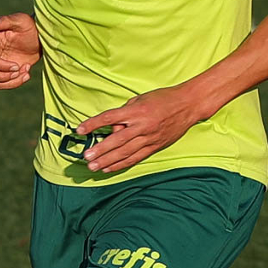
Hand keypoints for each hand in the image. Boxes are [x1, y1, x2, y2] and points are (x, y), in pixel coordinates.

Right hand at [0, 13, 41, 89]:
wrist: (38, 39)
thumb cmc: (29, 27)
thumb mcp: (21, 21)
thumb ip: (6, 20)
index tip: (17, 65)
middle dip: (2, 76)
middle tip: (19, 70)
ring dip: (10, 81)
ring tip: (25, 72)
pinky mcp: (0, 73)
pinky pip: (0, 85)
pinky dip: (14, 83)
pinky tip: (26, 73)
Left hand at [76, 85, 202, 172]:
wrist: (188, 105)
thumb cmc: (162, 98)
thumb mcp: (140, 98)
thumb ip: (124, 112)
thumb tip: (113, 128)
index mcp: (136, 110)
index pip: (109, 118)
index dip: (93, 124)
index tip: (79, 130)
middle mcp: (142, 126)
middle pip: (116, 141)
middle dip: (100, 150)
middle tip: (86, 157)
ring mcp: (149, 138)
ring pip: (125, 153)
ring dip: (107, 161)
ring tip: (93, 167)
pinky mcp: (155, 147)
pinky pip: (135, 158)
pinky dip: (121, 164)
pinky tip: (109, 168)